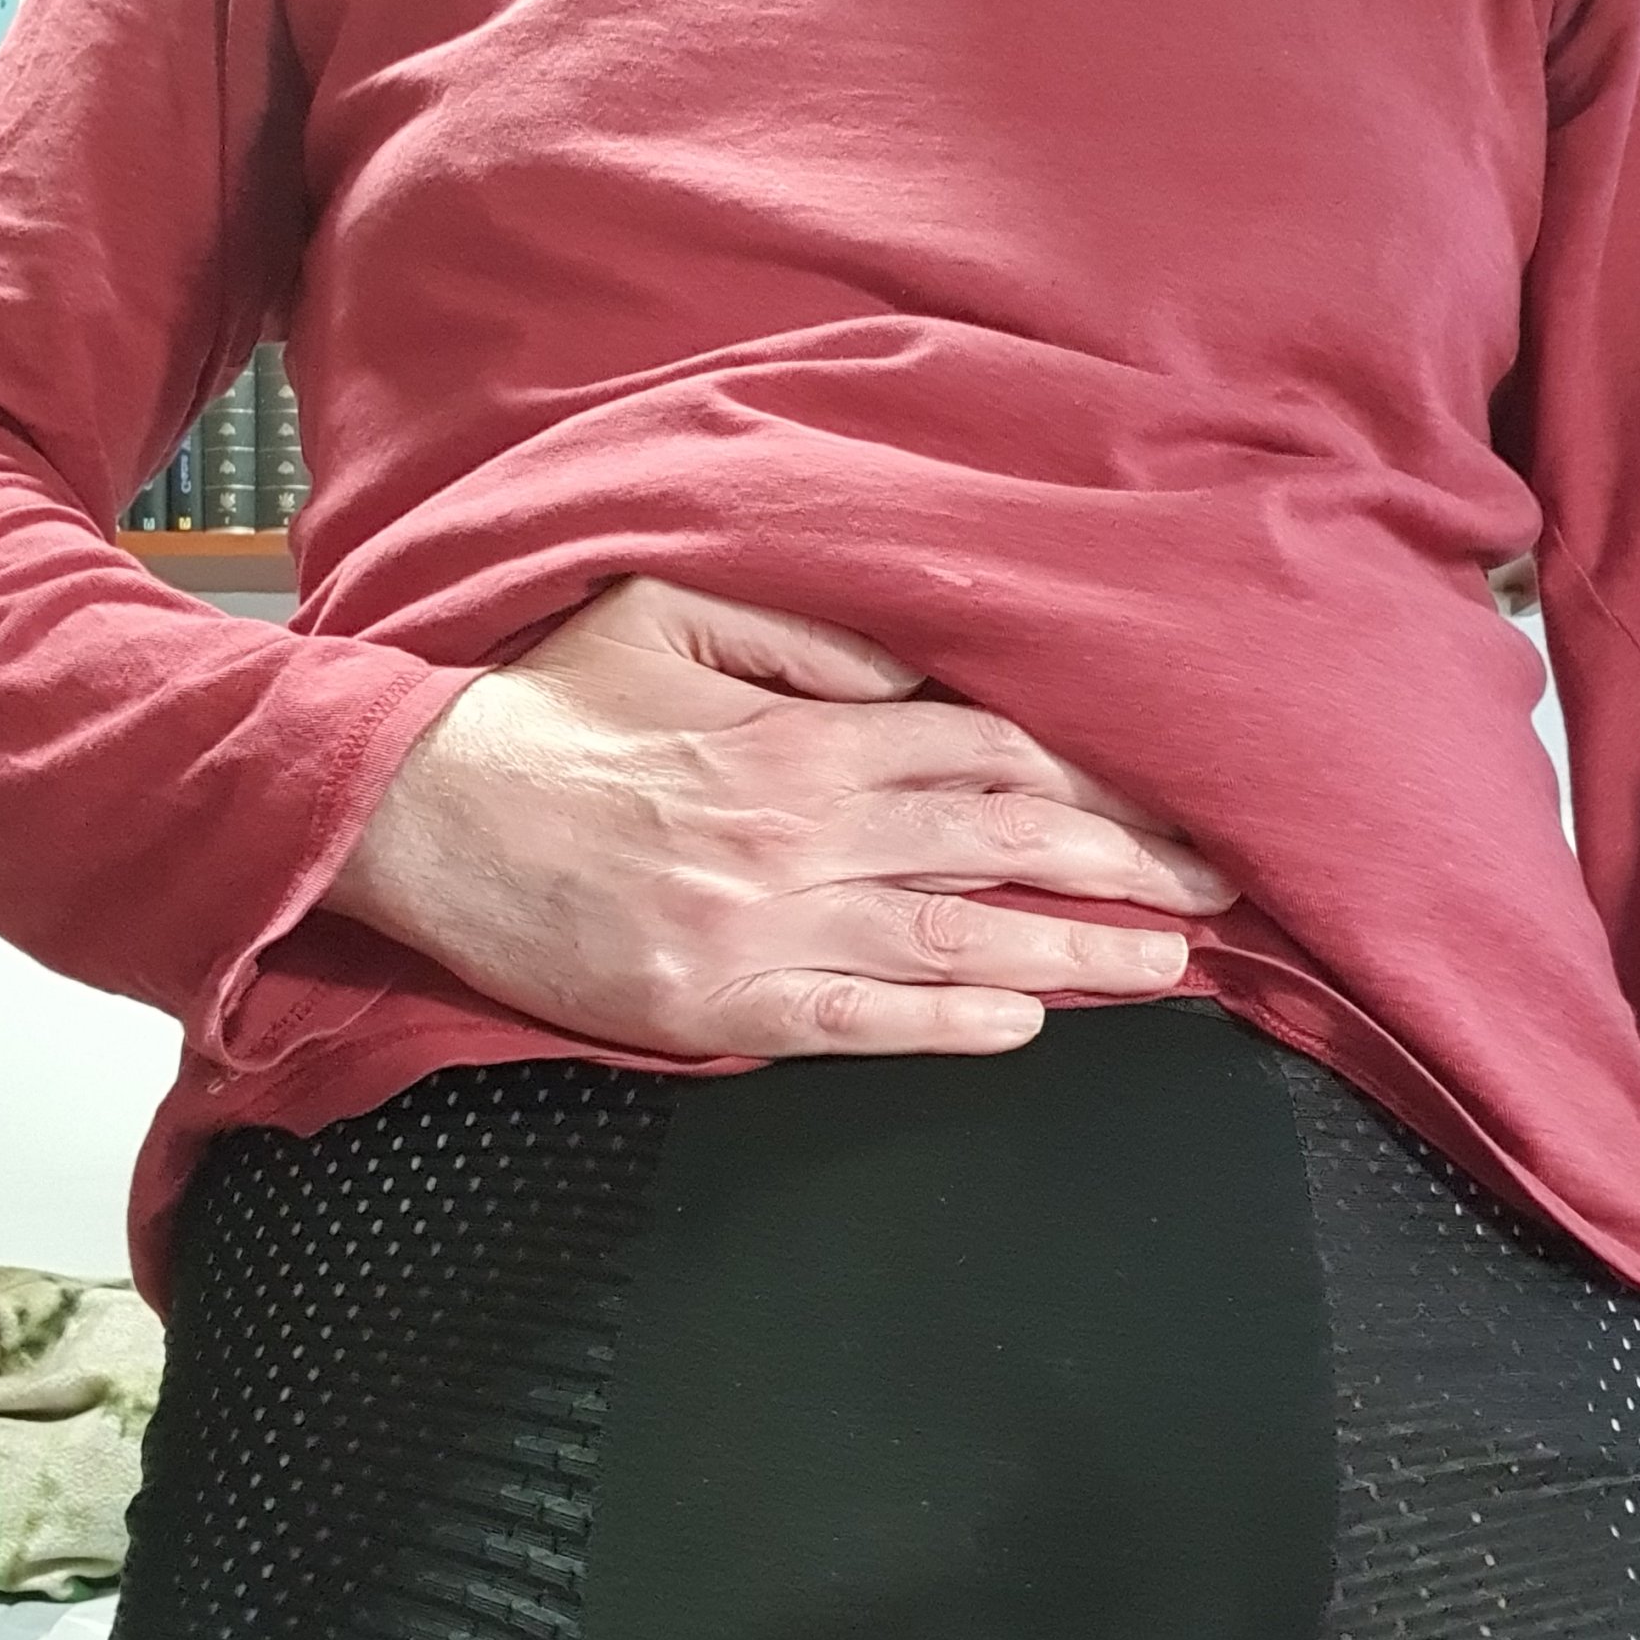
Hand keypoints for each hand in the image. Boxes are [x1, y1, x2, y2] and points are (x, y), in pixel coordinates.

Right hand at [325, 575, 1237, 1057]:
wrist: (425, 818)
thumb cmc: (552, 711)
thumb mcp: (669, 615)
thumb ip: (807, 640)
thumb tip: (916, 676)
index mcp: (803, 736)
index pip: (988, 755)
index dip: (1092, 785)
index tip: (1166, 806)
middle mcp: (805, 834)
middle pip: (998, 848)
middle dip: (1119, 871)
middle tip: (1213, 892)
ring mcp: (768, 930)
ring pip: (954, 942)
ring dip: (1072, 956)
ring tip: (1166, 968)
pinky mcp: (723, 1007)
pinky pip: (862, 1022)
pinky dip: (949, 1024)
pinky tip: (1023, 1021)